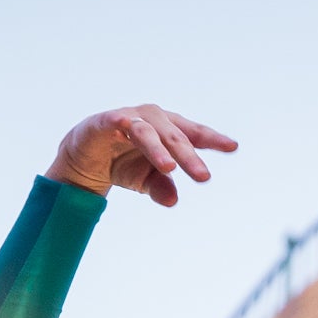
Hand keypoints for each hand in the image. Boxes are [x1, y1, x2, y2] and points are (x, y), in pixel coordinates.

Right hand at [49, 104, 236, 206]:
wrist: (85, 159)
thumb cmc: (124, 164)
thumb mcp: (145, 181)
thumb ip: (161, 188)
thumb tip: (173, 201)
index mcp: (168, 131)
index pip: (194, 134)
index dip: (213, 139)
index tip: (232, 147)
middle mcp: (153, 120)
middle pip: (176, 136)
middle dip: (189, 157)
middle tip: (203, 177)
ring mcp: (130, 117)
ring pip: (150, 131)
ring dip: (161, 149)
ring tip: (170, 168)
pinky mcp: (107, 120)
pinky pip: (120, 122)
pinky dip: (127, 127)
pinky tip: (134, 136)